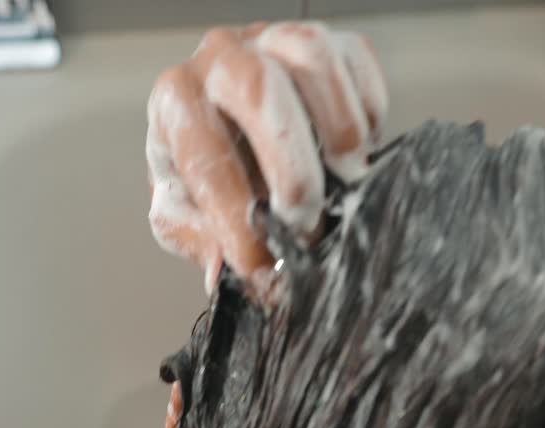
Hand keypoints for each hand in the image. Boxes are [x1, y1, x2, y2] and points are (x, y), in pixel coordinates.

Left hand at [146, 22, 387, 289]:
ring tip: (346, 185)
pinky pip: (355, 59)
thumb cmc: (202, 176)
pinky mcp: (321, 36)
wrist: (227, 136)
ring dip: (339, 132)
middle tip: (307, 228)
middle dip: (293, 170)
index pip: (207, 157)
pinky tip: (358, 153)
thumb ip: (200, 242)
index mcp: (177, 103)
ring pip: (315, 59)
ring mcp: (273, 39)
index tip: (261, 268)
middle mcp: (220, 59)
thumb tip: (223, 275)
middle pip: (262, 90)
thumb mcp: (184, 216)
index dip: (237, 220)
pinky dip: (366, 110)